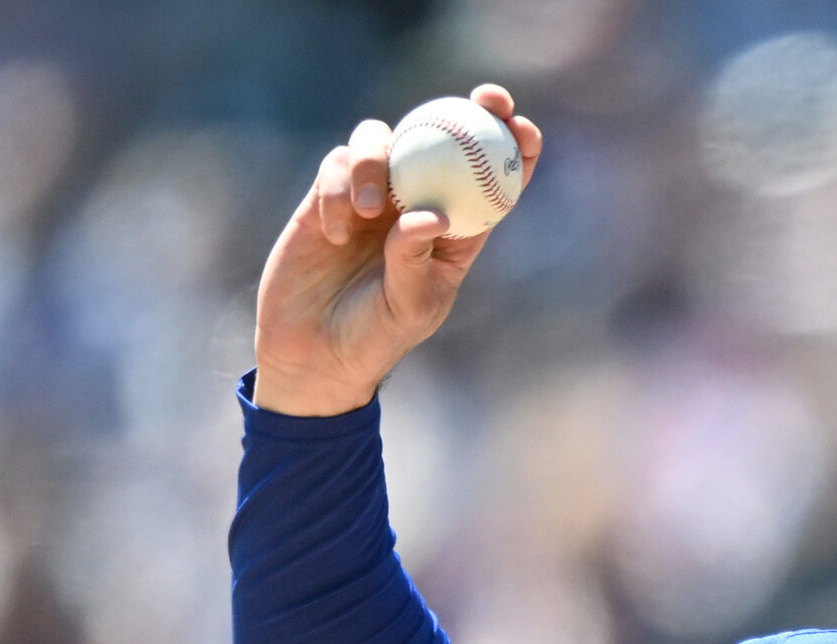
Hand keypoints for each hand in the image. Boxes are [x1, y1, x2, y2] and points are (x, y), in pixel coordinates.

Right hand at [252, 84, 542, 416]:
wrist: (312, 352)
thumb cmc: (374, 337)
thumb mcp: (408, 306)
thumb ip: (416, 261)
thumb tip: (430, 215)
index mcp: (456, 232)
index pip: (492, 181)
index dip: (513, 147)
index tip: (524, 126)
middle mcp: (416, 204)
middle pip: (444, 140)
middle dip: (469, 109)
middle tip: (485, 99)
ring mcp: (372, 197)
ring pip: (383, 141)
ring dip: (378, 161)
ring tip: (369, 211)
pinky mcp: (327, 196)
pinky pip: (337, 165)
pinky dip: (337, 190)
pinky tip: (334, 233)